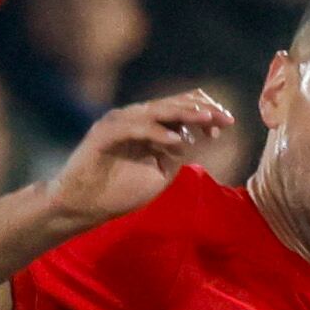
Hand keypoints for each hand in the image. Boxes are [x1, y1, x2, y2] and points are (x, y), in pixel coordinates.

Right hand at [45, 93, 237, 228]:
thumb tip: (197, 136)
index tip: (227, 123)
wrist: (82, 206)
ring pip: (156, 110)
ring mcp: (118, 122)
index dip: (205, 112)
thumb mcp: (158, 172)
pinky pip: (136, 127)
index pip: (180, 108)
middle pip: (172, 103)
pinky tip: (177, 141)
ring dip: (184, 114)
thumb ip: (175, 153)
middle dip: (201, 109)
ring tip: (207, 119)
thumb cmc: (118, 192)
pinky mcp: (104, 133)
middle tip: (224, 117)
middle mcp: (133, 117)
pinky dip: (157, 133)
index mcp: (147, 125)